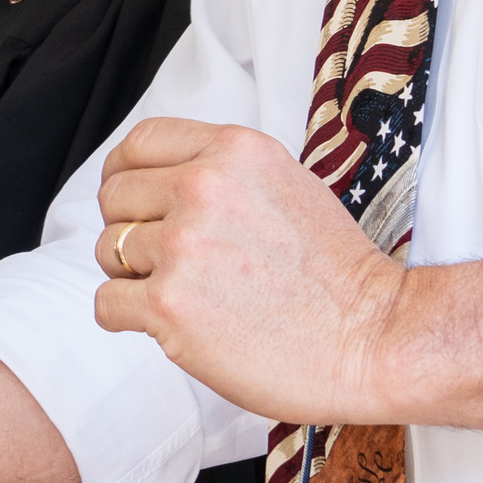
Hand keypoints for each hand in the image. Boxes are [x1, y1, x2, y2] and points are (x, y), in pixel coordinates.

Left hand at [91, 118, 402, 425]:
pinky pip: (106, 303)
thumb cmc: (335, 274)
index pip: (138, 143)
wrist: (377, 338)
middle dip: (132, 230)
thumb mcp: (285, 186)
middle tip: (175, 261)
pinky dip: (130, 317)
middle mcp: (203, 189)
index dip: (125, 174)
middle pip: (114, 198)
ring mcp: (184, 247)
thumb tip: (153, 178)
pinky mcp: (169, 305)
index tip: (132, 201)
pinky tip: (176, 322)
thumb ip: (220, 173)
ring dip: (134, 276)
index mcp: (234, 152)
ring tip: (190, 293)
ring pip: (108, 250)